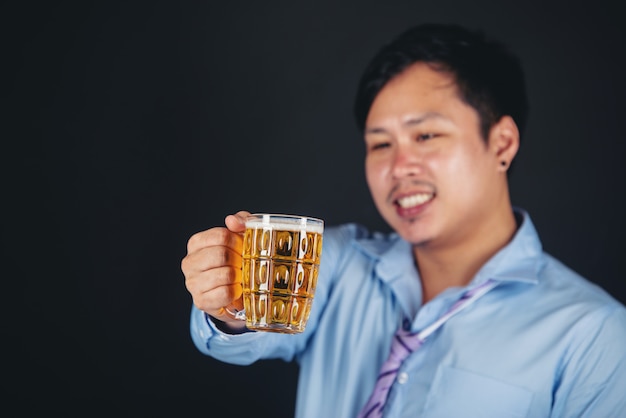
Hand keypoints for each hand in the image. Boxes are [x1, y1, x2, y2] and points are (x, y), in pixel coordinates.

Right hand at [181, 211, 249, 329]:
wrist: (232, 292)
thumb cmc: (236, 260)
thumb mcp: (241, 236)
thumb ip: (241, 221)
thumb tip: (232, 221)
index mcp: (196, 243)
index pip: (221, 236)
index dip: (238, 242)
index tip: (244, 248)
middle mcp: (190, 262)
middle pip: (222, 254)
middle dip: (239, 260)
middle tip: (244, 264)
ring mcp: (192, 283)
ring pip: (225, 275)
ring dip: (239, 277)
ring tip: (241, 277)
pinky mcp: (201, 301)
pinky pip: (225, 294)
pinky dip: (236, 292)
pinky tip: (236, 290)